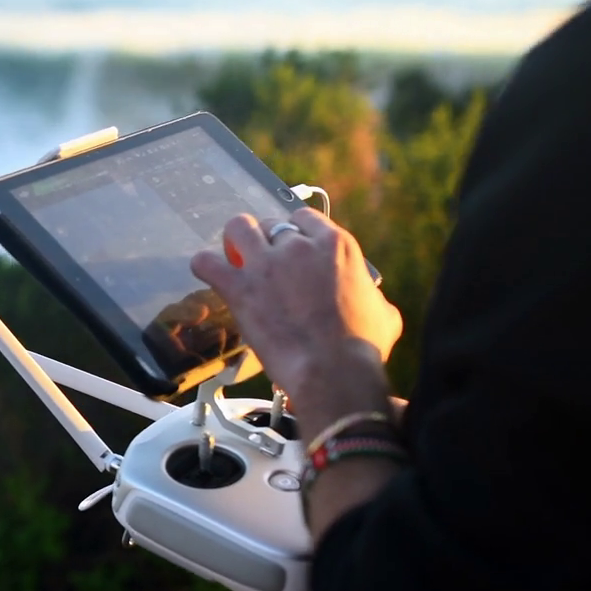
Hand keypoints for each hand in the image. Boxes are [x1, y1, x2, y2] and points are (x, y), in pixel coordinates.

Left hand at [188, 209, 401, 422]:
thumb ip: (373, 296)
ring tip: (235, 259)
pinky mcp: (240, 286)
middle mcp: (299, 245)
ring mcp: (267, 263)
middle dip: (267, 241)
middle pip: (272, 224)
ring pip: (238, 228)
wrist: (334, 371)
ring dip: (235, 241)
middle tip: (265, 264)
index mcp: (335, 245)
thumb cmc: (362, 348)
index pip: (305, 219)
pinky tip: (210, 275)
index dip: (295, 233)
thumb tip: (373, 300)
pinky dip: (205, 265)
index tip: (292, 249)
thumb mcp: (385, 314)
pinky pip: (207, 261)